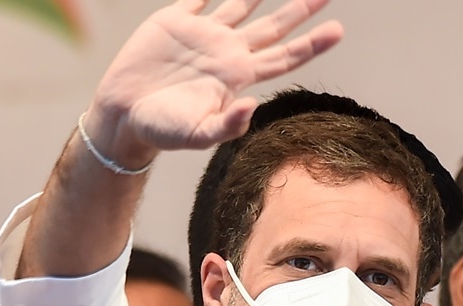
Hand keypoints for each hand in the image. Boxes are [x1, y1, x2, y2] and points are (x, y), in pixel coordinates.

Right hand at [87, 0, 342, 165]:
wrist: (124, 115)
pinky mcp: (176, 20)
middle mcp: (227, 52)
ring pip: (241, 4)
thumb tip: (253, 105)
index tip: (338, 30)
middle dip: (301, 10)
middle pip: (274, 27)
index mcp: (238, 77)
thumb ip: (228, 124)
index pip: (285, 57)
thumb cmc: (163, 131)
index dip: (312, 44)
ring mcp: (203, 34)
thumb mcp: (199, 134)